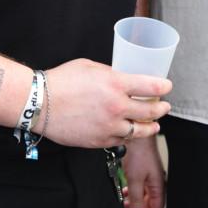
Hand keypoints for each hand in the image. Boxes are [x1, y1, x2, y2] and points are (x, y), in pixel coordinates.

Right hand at [43, 59, 170, 149]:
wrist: (40, 104)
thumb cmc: (61, 81)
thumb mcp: (90, 67)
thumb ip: (111, 74)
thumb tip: (123, 79)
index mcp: (116, 84)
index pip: (152, 87)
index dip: (164, 87)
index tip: (167, 87)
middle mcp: (116, 107)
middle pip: (151, 111)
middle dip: (162, 109)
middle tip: (164, 107)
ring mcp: (109, 126)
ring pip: (140, 131)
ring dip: (150, 127)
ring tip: (153, 125)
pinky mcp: (99, 140)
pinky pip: (121, 140)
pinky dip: (128, 136)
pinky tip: (130, 132)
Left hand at [122, 137, 164, 207]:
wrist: (137, 134)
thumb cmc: (139, 153)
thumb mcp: (135, 179)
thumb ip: (136, 199)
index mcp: (158, 186)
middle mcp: (156, 183)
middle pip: (149, 205)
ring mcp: (150, 177)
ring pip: (144, 196)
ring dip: (134, 204)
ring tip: (124, 207)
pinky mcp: (143, 171)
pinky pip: (140, 188)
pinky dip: (132, 193)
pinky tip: (125, 193)